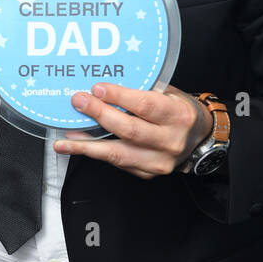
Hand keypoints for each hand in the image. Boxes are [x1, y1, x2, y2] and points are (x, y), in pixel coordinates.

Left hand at [53, 83, 213, 179]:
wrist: (199, 139)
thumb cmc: (179, 111)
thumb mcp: (168, 94)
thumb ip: (141, 91)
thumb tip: (102, 88)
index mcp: (178, 116)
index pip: (146, 106)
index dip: (119, 97)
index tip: (97, 89)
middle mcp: (170, 141)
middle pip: (129, 130)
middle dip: (99, 115)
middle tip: (77, 102)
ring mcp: (159, 161)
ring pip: (118, 154)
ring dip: (86, 146)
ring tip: (63, 141)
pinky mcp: (148, 173)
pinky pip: (117, 163)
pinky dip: (95, 153)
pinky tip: (78, 144)